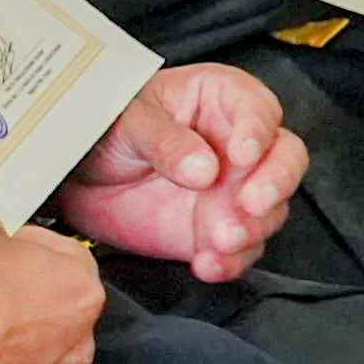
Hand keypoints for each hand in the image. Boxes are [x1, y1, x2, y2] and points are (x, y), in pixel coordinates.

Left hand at [54, 63, 306, 281]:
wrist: (78, 177)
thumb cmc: (107, 128)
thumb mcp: (128, 122)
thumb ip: (165, 140)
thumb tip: (205, 168)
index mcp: (220, 100)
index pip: (258, 109)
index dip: (257, 131)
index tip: (242, 154)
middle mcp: (238, 145)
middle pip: (285, 159)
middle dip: (276, 182)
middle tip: (251, 202)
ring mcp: (233, 191)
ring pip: (270, 210)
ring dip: (252, 228)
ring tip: (218, 239)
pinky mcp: (220, 230)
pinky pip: (242, 250)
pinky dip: (230, 261)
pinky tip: (206, 264)